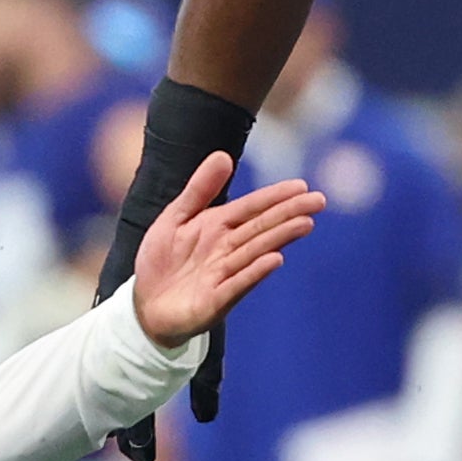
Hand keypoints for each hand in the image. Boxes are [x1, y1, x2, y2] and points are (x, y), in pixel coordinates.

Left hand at [129, 153, 321, 350]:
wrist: (144, 305)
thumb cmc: (162, 261)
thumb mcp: (175, 217)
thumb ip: (200, 189)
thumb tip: (224, 155)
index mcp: (218, 227)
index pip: (252, 208)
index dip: (275, 196)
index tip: (302, 186)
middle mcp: (227, 250)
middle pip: (261, 228)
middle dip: (288, 214)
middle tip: (318, 200)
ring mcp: (223, 276)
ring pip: (255, 252)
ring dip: (279, 237)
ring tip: (304, 223)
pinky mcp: (214, 301)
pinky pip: (237, 284)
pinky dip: (254, 272)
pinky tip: (275, 259)